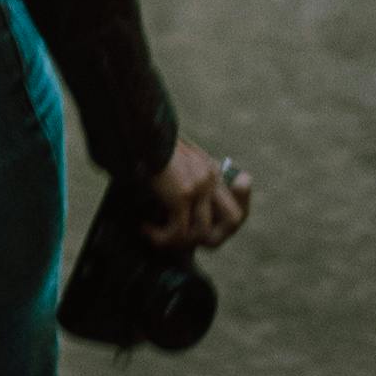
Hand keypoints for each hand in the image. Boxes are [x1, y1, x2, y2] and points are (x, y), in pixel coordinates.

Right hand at [144, 136, 253, 250]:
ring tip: (155, 235)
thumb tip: (184, 214)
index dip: (227, 222)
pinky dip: (160, 238)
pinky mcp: (183, 194)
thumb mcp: (172, 165)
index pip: (239, 200)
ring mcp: (200, 185)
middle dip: (212, 238)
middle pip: (234, 220)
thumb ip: (187, 183)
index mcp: (211, 169)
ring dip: (177, 242)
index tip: (201, 226)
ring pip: (202, 233)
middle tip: (184, 240)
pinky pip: (178, 232)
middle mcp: (211, 176)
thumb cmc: (146, 149)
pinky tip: (144, 228)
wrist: (136, 133)